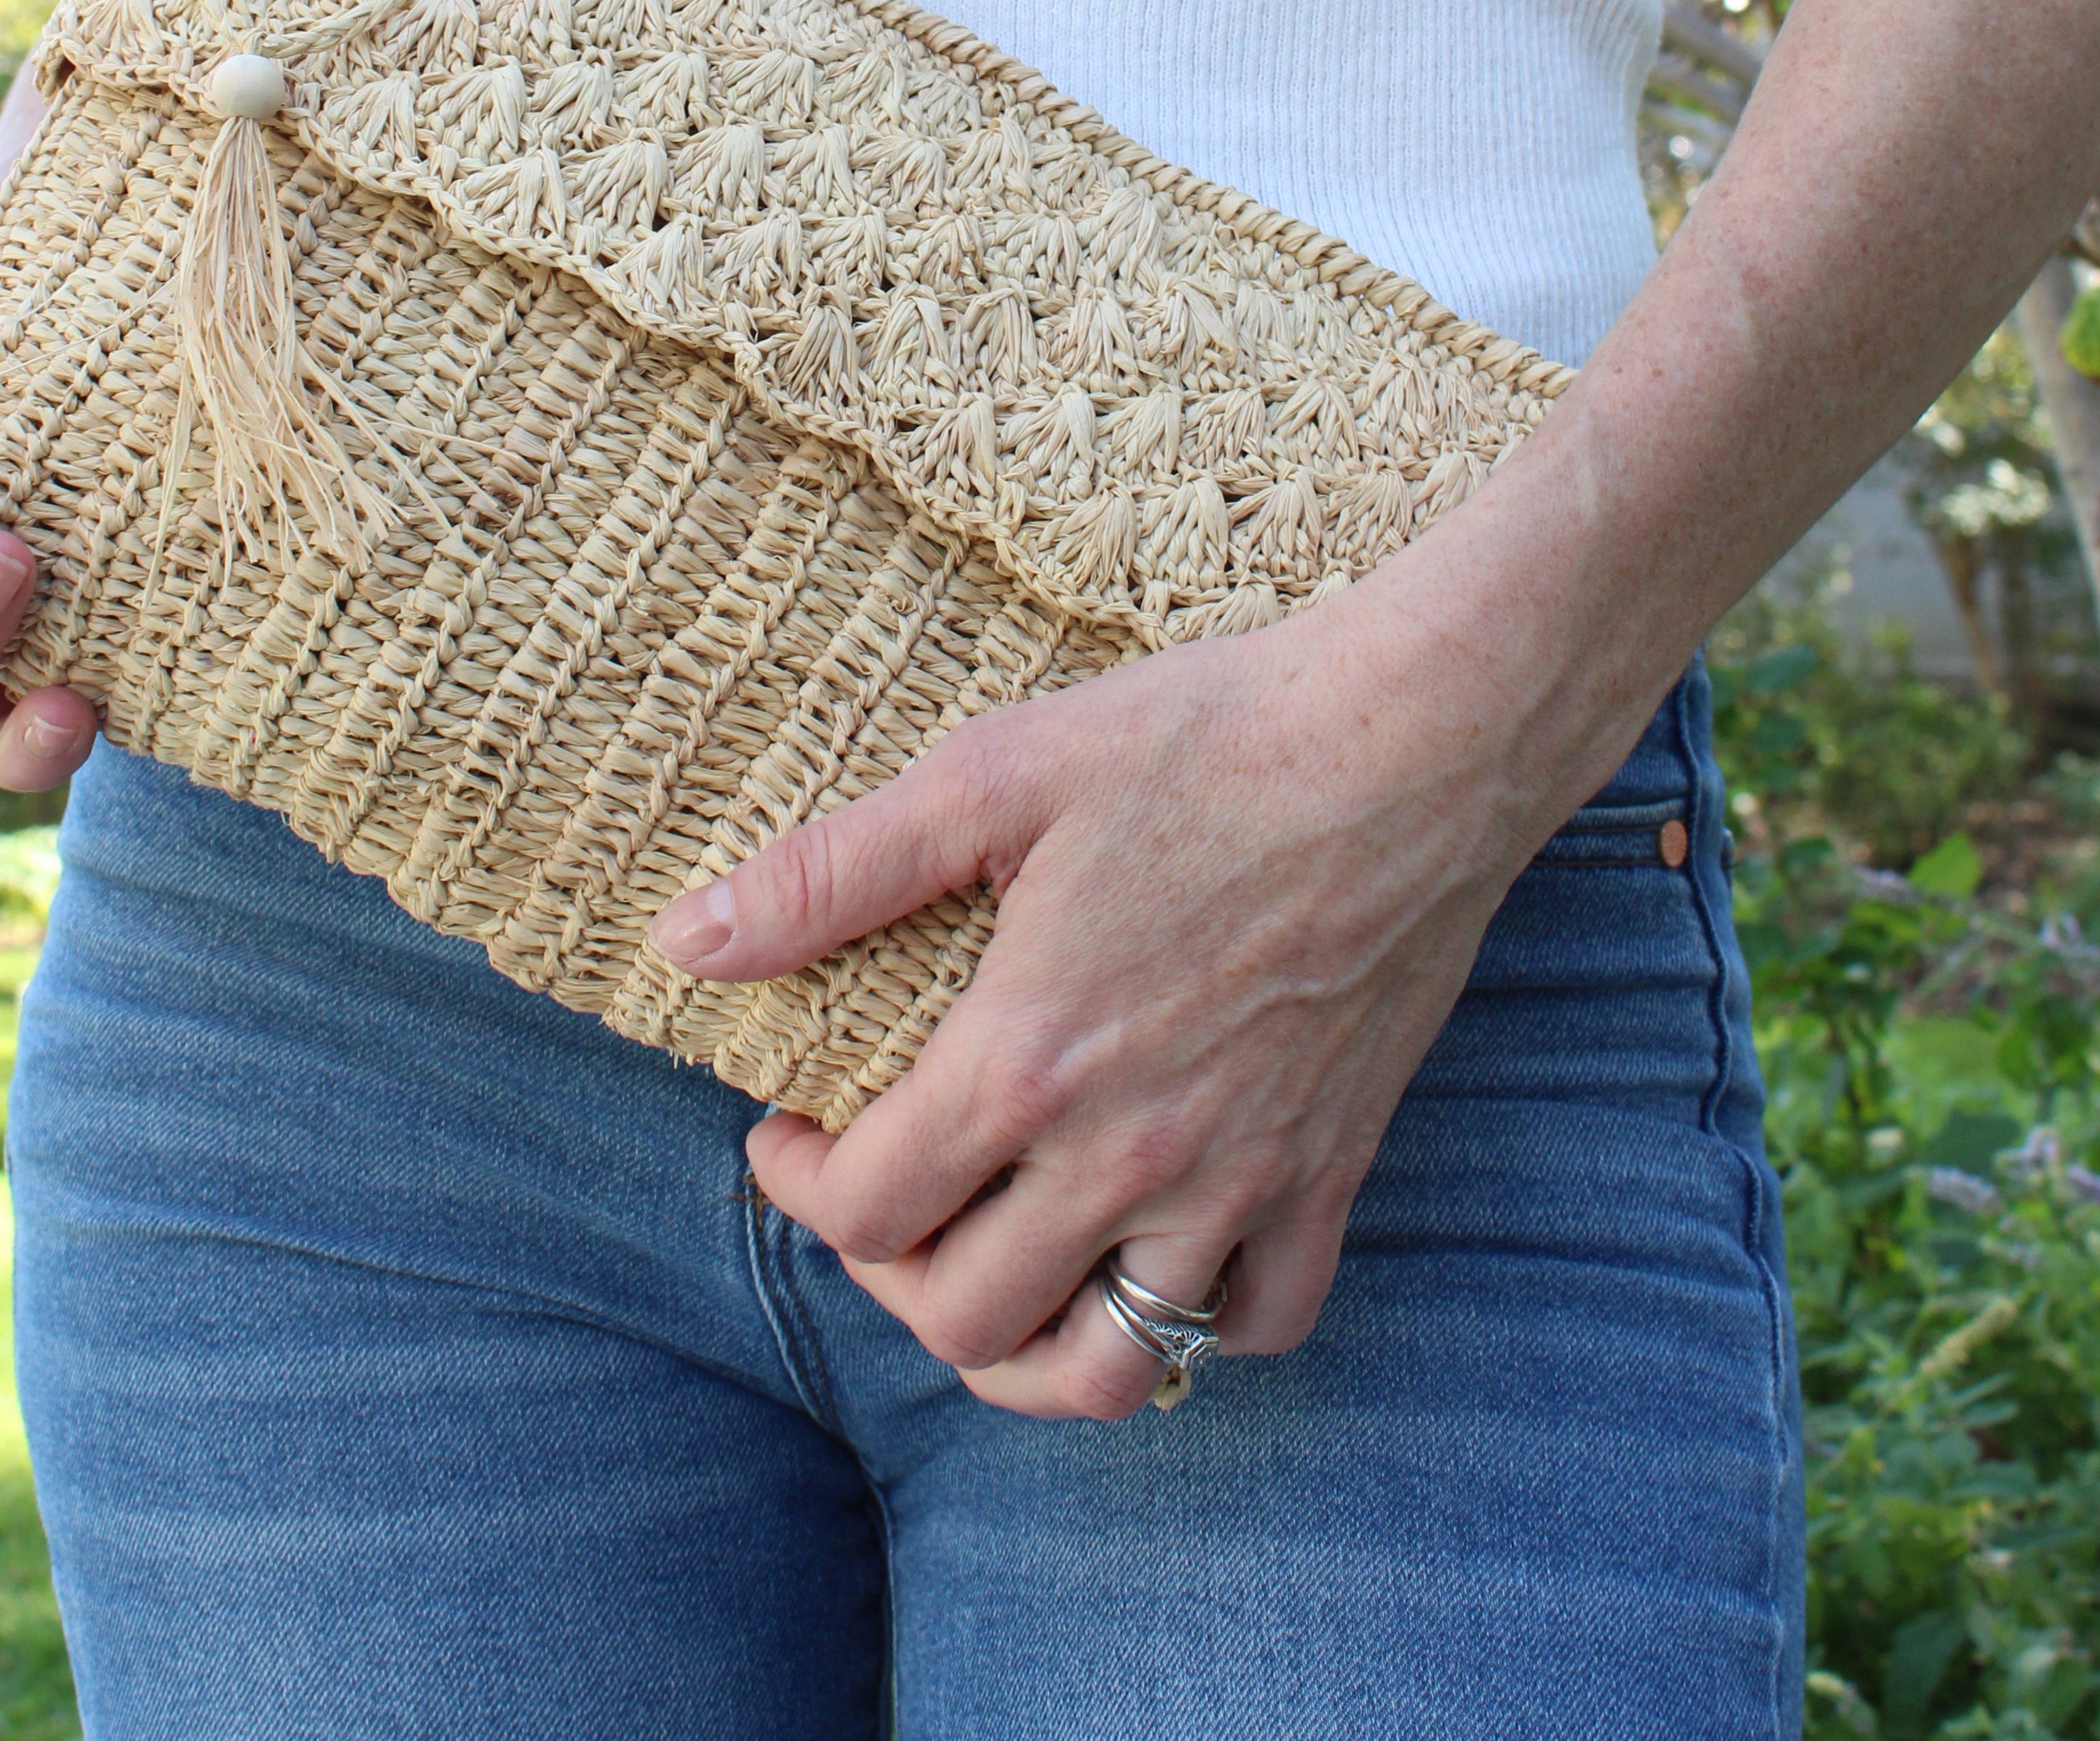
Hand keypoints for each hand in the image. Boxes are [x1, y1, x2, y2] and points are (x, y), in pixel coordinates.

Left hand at [650, 598, 1549, 1422]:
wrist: (1411, 741)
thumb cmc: (1201, 737)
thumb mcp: (990, 774)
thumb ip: (831, 873)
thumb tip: (687, 941)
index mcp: (1028, 1059)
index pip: (867, 1210)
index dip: (800, 1186)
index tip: (792, 1129)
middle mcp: (1130, 1152)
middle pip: (966, 1317)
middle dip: (886, 1273)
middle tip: (877, 1190)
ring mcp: (1240, 1176)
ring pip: (1109, 1363)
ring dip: (1022, 1348)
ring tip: (986, 1274)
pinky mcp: (1332, 1169)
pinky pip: (1257, 1321)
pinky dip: (1193, 1323)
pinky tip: (1148, 1253)